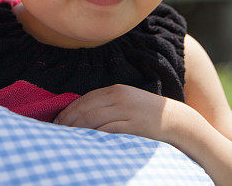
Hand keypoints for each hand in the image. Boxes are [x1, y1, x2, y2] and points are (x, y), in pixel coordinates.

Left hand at [53, 84, 190, 143]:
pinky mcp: (134, 125)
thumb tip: (84, 113)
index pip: (85, 99)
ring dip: (77, 129)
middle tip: (56, 131)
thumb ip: (108, 103)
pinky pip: (109, 130)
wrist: (175, 120)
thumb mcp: (127, 101)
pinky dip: (94, 135)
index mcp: (116, 90)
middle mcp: (120, 98)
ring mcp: (127, 111)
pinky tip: (85, 141)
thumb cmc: (147, 113)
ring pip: (94, 119)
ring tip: (66, 137)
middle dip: (69, 120)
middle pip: (87, 108)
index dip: (69, 110)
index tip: (57, 121)